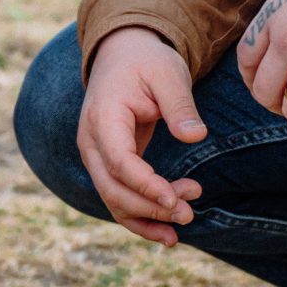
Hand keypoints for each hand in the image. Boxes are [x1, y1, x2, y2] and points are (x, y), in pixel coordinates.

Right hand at [77, 27, 208, 245]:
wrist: (123, 53)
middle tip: (190, 213)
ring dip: (147, 217)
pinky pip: (118, 198)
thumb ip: (180, 105)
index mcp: (103, 117)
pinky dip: (140, 217)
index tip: (176, 199)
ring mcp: (95, 156)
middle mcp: (91, 141)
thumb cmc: (146, 61)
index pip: (119, 161)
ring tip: (183, 225)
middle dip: (150, 207)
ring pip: (113, 200)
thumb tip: (196, 136)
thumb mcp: (168, 73)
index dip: (146, 185)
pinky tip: (166, 233)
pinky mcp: (107, 164)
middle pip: (112, 188)